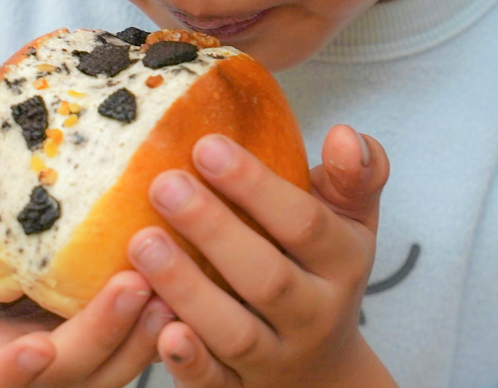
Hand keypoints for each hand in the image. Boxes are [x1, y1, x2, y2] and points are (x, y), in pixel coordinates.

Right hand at [0, 177, 174, 387]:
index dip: (7, 378)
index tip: (36, 348)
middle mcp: (12, 368)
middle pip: (63, 379)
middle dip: (101, 339)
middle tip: (137, 284)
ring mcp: (57, 358)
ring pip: (107, 372)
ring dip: (142, 336)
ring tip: (175, 285)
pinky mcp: (90, 335)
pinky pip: (129, 343)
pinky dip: (158, 322)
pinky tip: (187, 275)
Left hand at [125, 125, 396, 386]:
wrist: (326, 369)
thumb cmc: (325, 269)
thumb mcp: (352, 220)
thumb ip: (355, 175)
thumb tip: (347, 134)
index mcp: (341, 262)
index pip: (303, 223)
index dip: (255, 185)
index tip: (206, 146)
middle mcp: (313, 314)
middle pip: (266, 276)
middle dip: (213, 229)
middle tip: (164, 184)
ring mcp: (275, 358)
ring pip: (234, 331)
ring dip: (186, 289)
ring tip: (142, 242)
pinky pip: (214, 384)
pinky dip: (188, 361)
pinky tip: (158, 327)